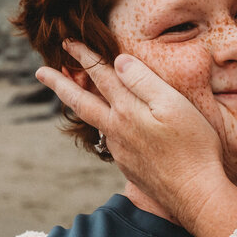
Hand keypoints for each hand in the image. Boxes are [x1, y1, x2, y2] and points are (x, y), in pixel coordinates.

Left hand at [36, 41, 226, 228]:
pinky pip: (110, 139)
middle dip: (59, 84)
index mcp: (127, 110)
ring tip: (73, 95)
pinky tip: (111, 126)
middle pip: (81, 102)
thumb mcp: (173, 104)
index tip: (68, 42)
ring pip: (95, 122)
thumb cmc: (193, 147)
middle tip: (40, 71)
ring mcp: (120, 150)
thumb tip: (119, 61)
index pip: (101, 75)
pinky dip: (104, 125)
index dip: (84, 56)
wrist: (195, 194)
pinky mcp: (129, 166)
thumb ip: (144, 81)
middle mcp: (116, 130)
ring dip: (80, 105)